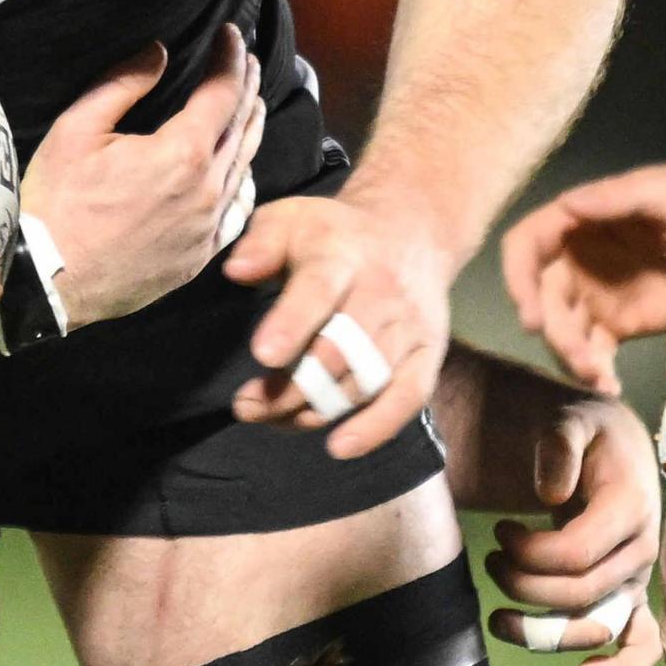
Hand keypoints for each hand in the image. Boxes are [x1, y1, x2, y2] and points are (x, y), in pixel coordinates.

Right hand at [21, 27, 264, 327]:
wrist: (45, 279)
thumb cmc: (56, 201)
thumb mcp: (78, 129)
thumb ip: (124, 84)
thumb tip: (160, 51)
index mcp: (181, 155)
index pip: (223, 94)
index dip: (229, 59)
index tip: (230, 33)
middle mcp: (206, 192)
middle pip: (241, 128)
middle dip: (245, 87)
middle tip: (245, 61)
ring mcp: (207, 229)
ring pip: (244, 169)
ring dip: (249, 130)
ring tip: (250, 104)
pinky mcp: (198, 257)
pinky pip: (234, 212)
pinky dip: (241, 181)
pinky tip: (240, 169)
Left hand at [226, 193, 454, 460]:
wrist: (411, 232)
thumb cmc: (333, 234)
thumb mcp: (290, 219)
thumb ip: (260, 243)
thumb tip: (237, 272)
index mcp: (344, 252)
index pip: (320, 288)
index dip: (293, 322)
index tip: (262, 355)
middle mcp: (383, 290)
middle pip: (339, 349)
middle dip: (290, 386)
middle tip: (248, 404)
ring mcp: (409, 325)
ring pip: (363, 380)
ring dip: (314, 410)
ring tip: (270, 417)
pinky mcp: (427, 353)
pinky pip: (407, 398)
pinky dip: (375, 428)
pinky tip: (338, 446)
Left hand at [487, 394, 661, 665]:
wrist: (615, 444)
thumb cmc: (590, 432)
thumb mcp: (575, 417)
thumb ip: (560, 446)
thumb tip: (551, 495)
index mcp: (630, 506)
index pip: (575, 555)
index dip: (528, 553)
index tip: (501, 530)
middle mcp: (640, 550)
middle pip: (578, 594)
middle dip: (522, 583)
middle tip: (492, 558)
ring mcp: (637, 577)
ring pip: (598, 627)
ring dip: (542, 633)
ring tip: (498, 616)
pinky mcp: (629, 595)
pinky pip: (640, 646)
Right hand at [498, 162, 665, 392]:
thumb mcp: (660, 191)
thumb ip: (615, 197)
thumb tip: (566, 205)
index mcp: (577, 223)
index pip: (526, 247)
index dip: (518, 280)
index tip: (531, 318)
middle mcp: (575, 261)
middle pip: (543, 301)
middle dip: (556, 333)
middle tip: (581, 360)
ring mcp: (594, 296)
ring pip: (563, 332)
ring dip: (573, 359)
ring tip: (600, 378)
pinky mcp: (616, 325)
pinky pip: (593, 353)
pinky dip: (596, 373)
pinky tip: (611, 387)